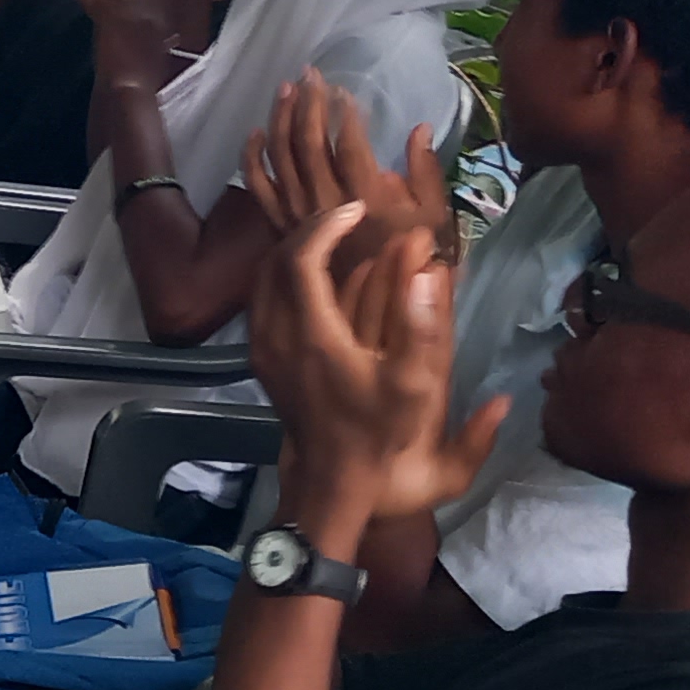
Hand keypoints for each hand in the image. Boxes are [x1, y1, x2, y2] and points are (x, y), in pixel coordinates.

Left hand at [241, 71, 445, 265]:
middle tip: (310, 73)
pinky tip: (255, 132)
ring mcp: (295, 216)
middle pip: (307, 145)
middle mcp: (324, 205)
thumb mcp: (433, 221)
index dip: (343, 115)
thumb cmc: (408, 264)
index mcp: (366, 201)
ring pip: (279, 159)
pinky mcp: (277, 227)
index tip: (343, 90)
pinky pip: (258, 189)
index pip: (347, 147)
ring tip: (285, 88)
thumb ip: (426, 173)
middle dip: (308, 104)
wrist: (367, 320)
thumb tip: (419, 129)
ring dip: (280, 119)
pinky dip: (253, 157)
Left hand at [249, 202, 503, 528]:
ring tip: (334, 236)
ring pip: (262, 278)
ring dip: (295, 250)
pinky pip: (262, 299)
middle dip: (311, 230)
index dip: (327, 226)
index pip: (302, 259)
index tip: (358, 211)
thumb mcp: (413, 387)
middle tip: (347, 216)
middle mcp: (275, 335)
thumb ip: (422, 330)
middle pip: (276, 260)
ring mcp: (261, 347)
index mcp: (310, 336)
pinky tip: (317, 274)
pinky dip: (285, 274)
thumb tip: (429, 274)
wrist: (333, 477)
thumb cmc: (378, 433)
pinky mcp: (260, 357)